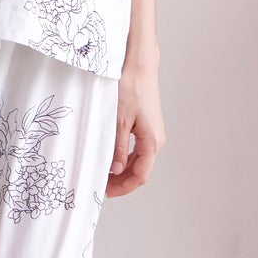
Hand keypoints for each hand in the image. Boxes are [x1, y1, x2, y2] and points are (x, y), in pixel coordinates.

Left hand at [106, 61, 164, 197]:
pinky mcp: (147, 125)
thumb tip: (117, 170)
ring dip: (123, 170)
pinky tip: (112, 158)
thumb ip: (118, 149)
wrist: (139, 65)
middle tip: (101, 186)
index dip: (123, 188)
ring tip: (103, 173)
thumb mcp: (119, 121)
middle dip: (122, 181)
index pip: (140, 176)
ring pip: (139, 160)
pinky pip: (137, 149)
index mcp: (152, 141)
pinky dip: (125, 157)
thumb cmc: (130, 88)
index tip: (106, 192)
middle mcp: (156, 139)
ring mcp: (153, 132)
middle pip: (140, 170)